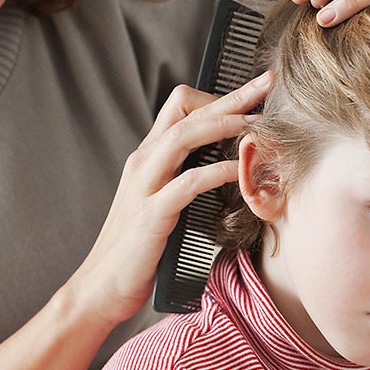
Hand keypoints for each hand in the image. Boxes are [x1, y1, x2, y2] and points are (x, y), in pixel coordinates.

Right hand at [76, 72, 273, 325]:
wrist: (101, 286)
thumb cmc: (135, 248)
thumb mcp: (157, 202)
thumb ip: (178, 178)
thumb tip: (214, 165)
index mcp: (147, 157)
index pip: (179, 107)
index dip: (216, 97)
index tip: (251, 99)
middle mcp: (143, 162)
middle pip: (187, 112)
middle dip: (231, 96)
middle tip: (267, 83)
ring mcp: (145, 185)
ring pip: (184, 136)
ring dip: (226, 124)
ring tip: (260, 123)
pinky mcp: (152, 214)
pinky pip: (189, 182)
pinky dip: (218, 171)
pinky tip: (242, 169)